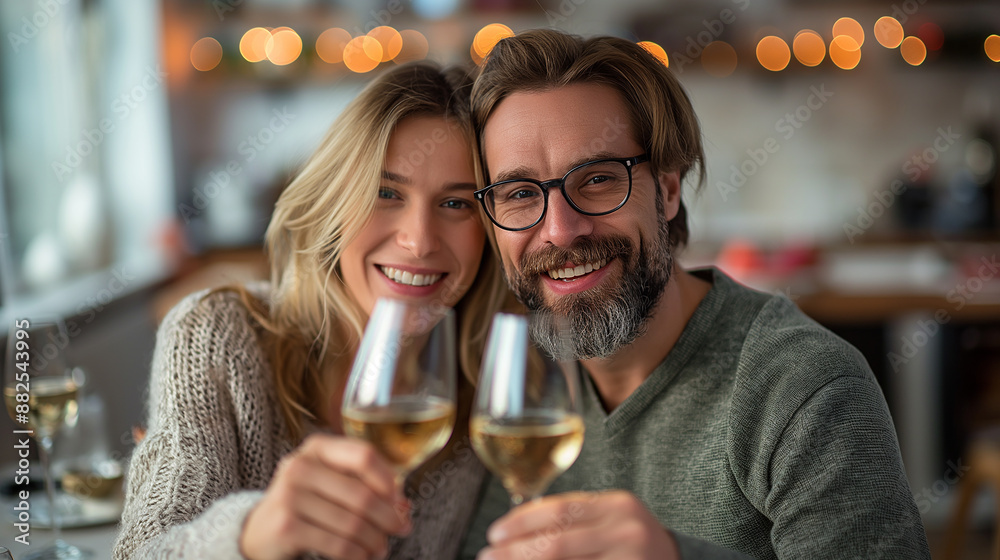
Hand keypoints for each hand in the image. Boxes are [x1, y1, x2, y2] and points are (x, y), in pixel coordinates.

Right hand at [239, 434, 410, 559]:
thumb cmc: (305, 505)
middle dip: (389, 517)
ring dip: (375, 540)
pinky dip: (358, 555)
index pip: (364, 456)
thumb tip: (404, 506)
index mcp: (317, 448)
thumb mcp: (330, 484)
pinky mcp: (287, 526)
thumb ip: (365, 486)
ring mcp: (290, 495)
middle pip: (362, 494)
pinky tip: (363, 556)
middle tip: (401, 529)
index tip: (401, 500)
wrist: (259, 532)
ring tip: (381, 548)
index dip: (388, 480)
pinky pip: (338, 544)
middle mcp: (300, 466)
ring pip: (353, 523)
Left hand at [478, 491, 678, 559]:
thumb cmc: (632, 543)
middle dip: (516, 551)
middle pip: (557, 543)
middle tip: (487, 555)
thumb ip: (573, 520)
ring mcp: (630, 559)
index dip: (521, 522)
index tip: (494, 533)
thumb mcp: (610, 520)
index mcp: (618, 505)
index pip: (559, 510)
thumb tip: (512, 534)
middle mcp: (627, 530)